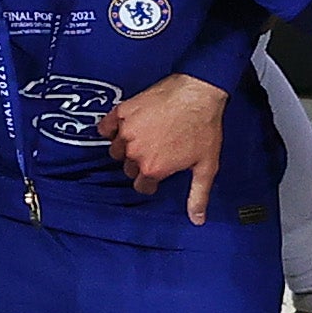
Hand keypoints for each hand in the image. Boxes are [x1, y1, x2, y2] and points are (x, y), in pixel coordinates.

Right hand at [109, 70, 232, 215]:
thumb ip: (198, 195)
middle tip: (155, 153)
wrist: (197, 93)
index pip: (141, 185)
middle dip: (139, 164)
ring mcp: (126, 131)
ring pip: (116, 150)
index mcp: (153, 168)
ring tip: (142, 140)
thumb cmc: (203, 127)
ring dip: (126, 148)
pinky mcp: (121, 113)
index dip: (151, 181)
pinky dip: (110, 130)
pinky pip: (105, 128)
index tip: (157, 174)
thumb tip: (197, 220)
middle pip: (128, 168)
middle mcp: (135, 152)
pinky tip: (121, 128)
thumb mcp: (206, 166)